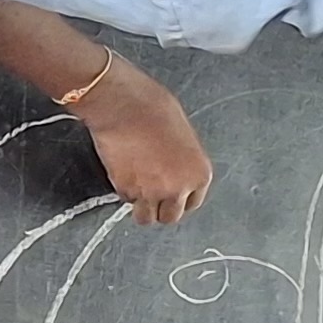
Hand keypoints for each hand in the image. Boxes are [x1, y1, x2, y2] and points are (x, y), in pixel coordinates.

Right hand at [74, 58, 211, 224]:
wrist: (123, 105)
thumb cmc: (153, 108)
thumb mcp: (183, 135)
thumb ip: (182, 161)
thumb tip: (173, 170)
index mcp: (199, 174)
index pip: (192, 203)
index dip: (179, 198)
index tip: (171, 194)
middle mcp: (178, 188)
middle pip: (170, 216)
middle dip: (161, 206)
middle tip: (152, 191)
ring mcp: (151, 193)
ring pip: (145, 217)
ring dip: (141, 206)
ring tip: (136, 188)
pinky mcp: (126, 190)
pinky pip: (125, 199)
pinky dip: (123, 190)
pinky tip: (123, 170)